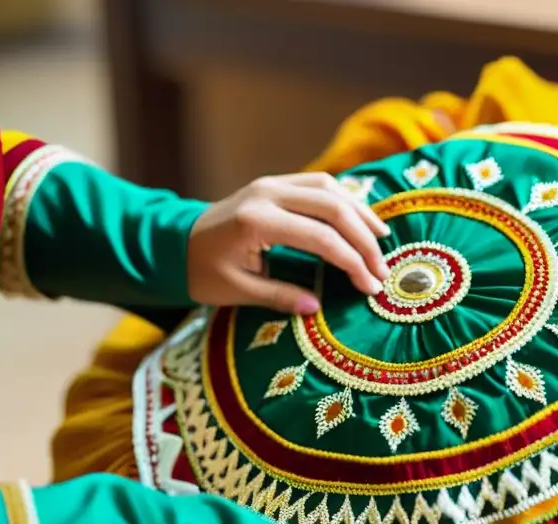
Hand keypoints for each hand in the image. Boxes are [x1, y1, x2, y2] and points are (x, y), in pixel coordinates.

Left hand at [186, 173, 390, 314]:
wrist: (175, 242)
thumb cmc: (202, 271)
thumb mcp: (237, 291)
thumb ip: (278, 297)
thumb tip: (316, 306)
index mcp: (256, 222)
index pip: (320, 238)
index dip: (351, 262)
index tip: (369, 286)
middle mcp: (267, 194)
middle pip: (333, 207)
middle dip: (363, 239)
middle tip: (381, 268)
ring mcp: (271, 183)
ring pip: (330, 188)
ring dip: (360, 213)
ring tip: (381, 239)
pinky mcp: (274, 183)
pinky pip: (318, 184)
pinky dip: (343, 200)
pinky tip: (359, 219)